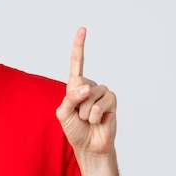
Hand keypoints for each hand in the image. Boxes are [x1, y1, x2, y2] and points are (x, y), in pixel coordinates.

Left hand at [56, 27, 116, 155]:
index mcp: (74, 85)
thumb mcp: (63, 113)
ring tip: (88, 119)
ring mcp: (101, 92)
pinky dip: (96, 115)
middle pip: (79, 82)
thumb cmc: (75, 129)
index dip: (79, 45)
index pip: (77, 62)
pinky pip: (101, 103)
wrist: (89, 146)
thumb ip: (70, 98)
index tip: (83, 29)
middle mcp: (89, 85)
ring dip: (85, 112)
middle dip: (76, 102)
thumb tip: (87, 87)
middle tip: (79, 114)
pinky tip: (98, 121)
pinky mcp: (112, 100)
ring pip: (89, 95)